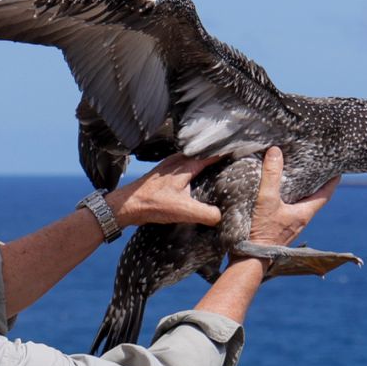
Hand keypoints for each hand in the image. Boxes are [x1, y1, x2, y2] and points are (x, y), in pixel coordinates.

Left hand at [105, 154, 222, 226]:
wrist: (126, 205)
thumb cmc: (152, 204)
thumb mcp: (184, 211)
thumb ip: (206, 213)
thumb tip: (221, 216)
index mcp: (186, 165)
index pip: (211, 154)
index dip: (226, 151)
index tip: (241, 149)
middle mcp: (178, 161)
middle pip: (202, 154)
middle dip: (217, 155)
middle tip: (233, 157)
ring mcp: (169, 166)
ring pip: (192, 159)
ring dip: (204, 161)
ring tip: (218, 166)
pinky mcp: (163, 174)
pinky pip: (184, 166)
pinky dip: (194, 169)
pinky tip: (196, 179)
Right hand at [248, 147, 336, 245]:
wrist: (250, 259)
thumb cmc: (262, 232)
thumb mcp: (267, 200)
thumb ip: (271, 176)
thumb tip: (276, 152)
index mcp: (304, 213)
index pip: (325, 194)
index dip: (332, 182)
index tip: (338, 170)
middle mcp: (301, 221)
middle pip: (314, 199)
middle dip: (315, 185)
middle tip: (315, 169)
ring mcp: (290, 227)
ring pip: (300, 206)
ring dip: (300, 193)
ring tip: (296, 178)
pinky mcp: (279, 230)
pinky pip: (288, 212)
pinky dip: (287, 201)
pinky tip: (277, 196)